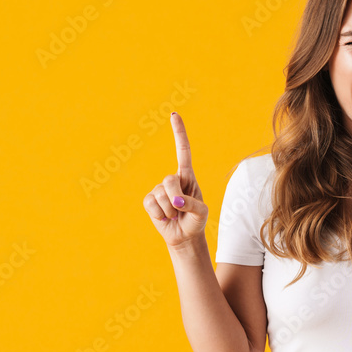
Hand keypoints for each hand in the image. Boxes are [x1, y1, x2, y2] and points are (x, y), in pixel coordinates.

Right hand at [142, 112, 208, 248]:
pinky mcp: (149, 201)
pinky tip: (165, 217)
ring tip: (175, 215)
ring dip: (170, 210)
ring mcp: (159, 189)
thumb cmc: (195, 221)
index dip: (179, 133)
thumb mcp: (201, 212)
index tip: (173, 115)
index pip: (183, 151)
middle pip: (169, 180)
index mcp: (187, 176)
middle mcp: (172, 179)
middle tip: (181, 209)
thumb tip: (176, 201)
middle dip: (176, 198)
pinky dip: (160, 214)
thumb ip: (192, 204)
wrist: (184, 236)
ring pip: (160, 194)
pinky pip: (151, 204)